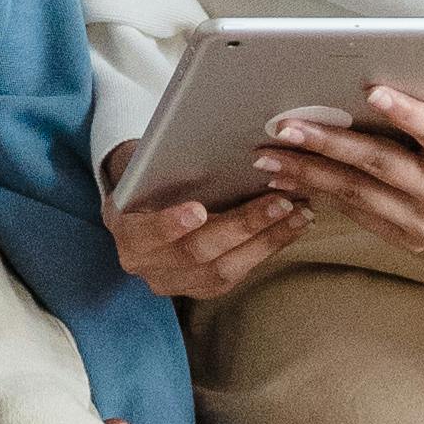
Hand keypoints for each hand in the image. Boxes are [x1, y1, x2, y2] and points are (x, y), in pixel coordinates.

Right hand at [104, 178, 310, 301]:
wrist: (143, 207)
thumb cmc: (150, 177)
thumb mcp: (146, 167)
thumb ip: (164, 162)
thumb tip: (204, 135)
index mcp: (126, 232)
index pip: (144, 234)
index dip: (170, 225)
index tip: (197, 210)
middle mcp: (146, 265)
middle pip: (195, 253)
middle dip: (240, 227)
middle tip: (277, 202)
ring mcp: (175, 282)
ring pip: (222, 270)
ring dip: (265, 240)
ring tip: (297, 212)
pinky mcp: (203, 288)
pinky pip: (239, 273)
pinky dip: (268, 248)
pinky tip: (293, 226)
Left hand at [251, 70, 423, 251]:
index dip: (407, 112)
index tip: (373, 91)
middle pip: (385, 165)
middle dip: (331, 143)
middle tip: (287, 127)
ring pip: (359, 193)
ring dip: (310, 172)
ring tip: (271, 154)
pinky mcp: (407, 240)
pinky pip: (354, 212)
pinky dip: (317, 191)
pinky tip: (287, 176)